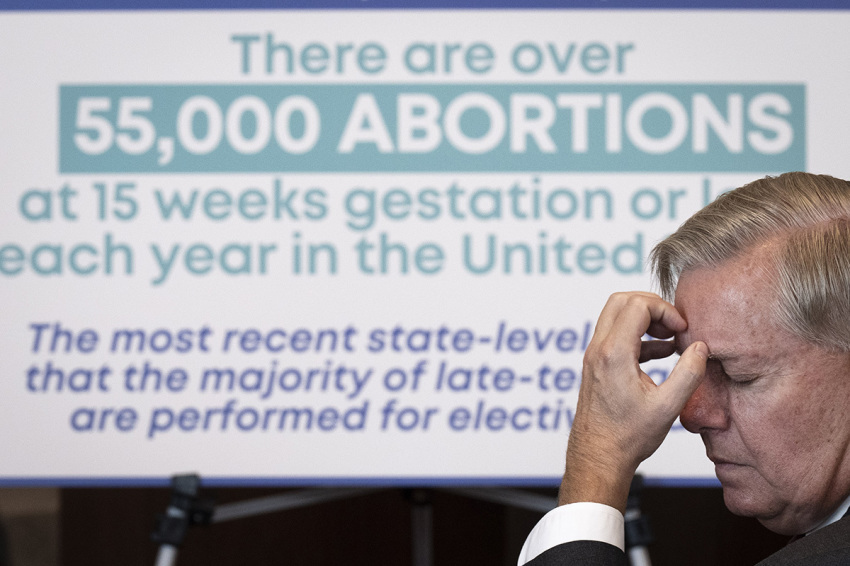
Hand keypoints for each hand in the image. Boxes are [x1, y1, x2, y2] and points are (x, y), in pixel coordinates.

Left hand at [558, 292, 707, 512]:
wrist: (598, 456)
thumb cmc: (628, 437)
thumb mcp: (668, 407)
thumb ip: (688, 373)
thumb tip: (701, 347)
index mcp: (614, 354)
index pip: (637, 305)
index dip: (665, 310)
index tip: (683, 330)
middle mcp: (598, 349)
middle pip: (621, 300)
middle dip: (653, 306)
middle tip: (675, 326)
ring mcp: (594, 356)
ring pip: (615, 315)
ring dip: (644, 319)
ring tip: (672, 339)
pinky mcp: (595, 364)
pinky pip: (615, 335)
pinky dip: (637, 334)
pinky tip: (661, 353)